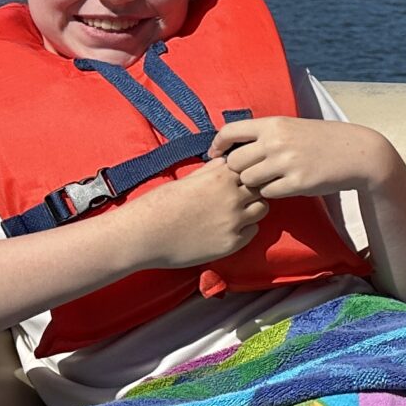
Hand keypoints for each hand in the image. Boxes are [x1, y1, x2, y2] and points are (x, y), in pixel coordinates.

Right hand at [123, 159, 267, 268]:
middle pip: (260, 188)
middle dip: (252, 190)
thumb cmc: (160, 204)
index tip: (235, 180)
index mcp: (221, 177)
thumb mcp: (187, 180)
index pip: (250, 168)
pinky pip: (252, 231)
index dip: (243, 174)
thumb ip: (211, 172)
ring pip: (261, 209)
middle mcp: (232, 198)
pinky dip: (245, 229)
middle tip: (237, 197)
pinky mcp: (232, 243)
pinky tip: (228, 229)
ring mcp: (234, 222)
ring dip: (252, 209)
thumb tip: (225, 163)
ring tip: (234, 213)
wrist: (144, 235)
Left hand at [212, 117, 385, 200]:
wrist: (356, 152)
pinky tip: (284, 186)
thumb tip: (232, 148)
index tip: (215, 155)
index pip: (230, 131)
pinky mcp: (297, 183)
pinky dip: (272, 192)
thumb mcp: (292, 126)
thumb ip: (265, 134)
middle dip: (240, 170)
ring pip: (249, 180)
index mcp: (274, 124)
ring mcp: (287, 163)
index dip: (217, 145)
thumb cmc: (322, 140)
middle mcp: (277, 141)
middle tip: (251, 172)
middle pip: (235, 162)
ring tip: (270, 179)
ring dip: (255, 183)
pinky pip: (268, 193)